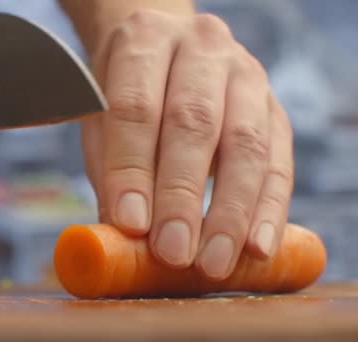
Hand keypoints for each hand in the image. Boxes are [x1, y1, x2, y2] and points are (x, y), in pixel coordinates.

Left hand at [81, 10, 293, 279]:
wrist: (165, 50)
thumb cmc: (126, 90)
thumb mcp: (101, 119)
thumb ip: (112, 170)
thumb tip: (126, 235)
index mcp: (145, 40)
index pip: (137, 107)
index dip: (133, 169)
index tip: (132, 224)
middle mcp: (200, 47)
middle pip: (194, 124)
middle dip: (183, 196)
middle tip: (173, 251)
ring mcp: (245, 74)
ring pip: (245, 144)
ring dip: (230, 211)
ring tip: (214, 262)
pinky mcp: (274, 107)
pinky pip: (279, 161)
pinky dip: (268, 209)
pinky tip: (255, 247)